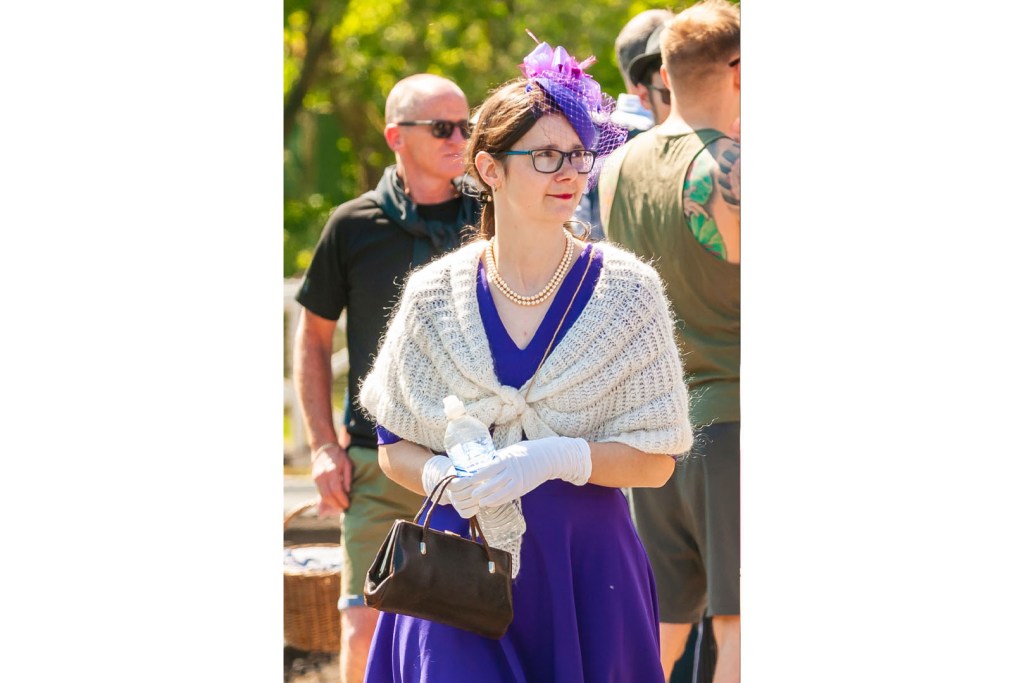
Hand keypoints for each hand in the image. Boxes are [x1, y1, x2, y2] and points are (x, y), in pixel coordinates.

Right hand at [312, 443, 351, 516]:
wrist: (324, 448)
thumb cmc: (339, 456)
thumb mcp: (348, 463)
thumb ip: (347, 478)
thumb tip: (348, 491)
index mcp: (331, 471)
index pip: (336, 490)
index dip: (342, 499)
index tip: (348, 504)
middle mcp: (322, 475)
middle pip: (328, 495)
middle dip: (336, 504)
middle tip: (344, 508)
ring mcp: (316, 478)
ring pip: (323, 496)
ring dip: (331, 504)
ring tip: (340, 506)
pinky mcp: (314, 480)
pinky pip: (320, 493)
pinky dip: (326, 499)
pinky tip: (333, 501)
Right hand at [421, 454, 486, 518]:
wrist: (461, 482)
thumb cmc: (468, 473)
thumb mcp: (466, 467)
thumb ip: (471, 466)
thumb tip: (486, 460)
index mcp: (450, 482)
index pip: (456, 484)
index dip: (466, 482)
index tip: (474, 478)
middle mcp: (450, 494)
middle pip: (462, 495)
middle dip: (475, 490)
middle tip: (484, 485)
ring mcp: (455, 503)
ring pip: (464, 504)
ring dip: (475, 500)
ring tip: (484, 494)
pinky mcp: (460, 511)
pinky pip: (465, 513)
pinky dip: (473, 510)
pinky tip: (478, 504)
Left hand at [470, 436, 591, 507]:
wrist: (547, 458)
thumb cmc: (526, 452)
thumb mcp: (511, 451)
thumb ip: (498, 458)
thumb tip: (482, 462)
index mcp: (506, 459)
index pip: (487, 469)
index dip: (476, 476)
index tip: (467, 480)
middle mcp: (511, 470)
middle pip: (492, 483)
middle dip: (480, 489)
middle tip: (470, 494)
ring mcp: (517, 480)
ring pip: (499, 492)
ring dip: (488, 498)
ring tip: (479, 501)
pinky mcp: (522, 488)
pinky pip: (508, 496)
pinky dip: (498, 500)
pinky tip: (490, 503)